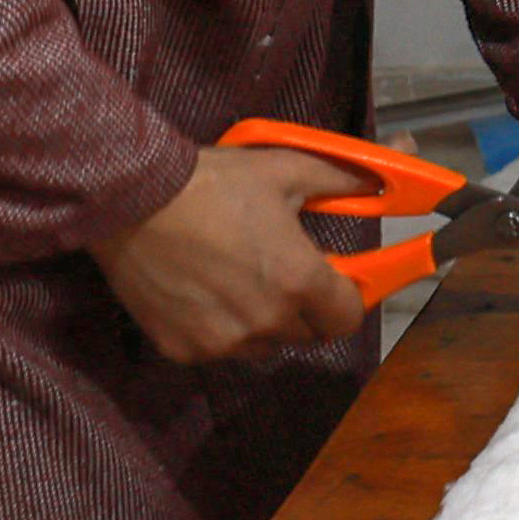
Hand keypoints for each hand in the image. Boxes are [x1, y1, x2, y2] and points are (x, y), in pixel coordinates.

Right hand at [92, 140, 380, 367]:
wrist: (130, 198)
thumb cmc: (210, 182)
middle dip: (304, 307)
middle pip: (308, 334)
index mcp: (298, 280)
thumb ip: (343, 179)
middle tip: (279, 270)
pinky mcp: (185, 350)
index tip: (333, 280)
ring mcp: (223, 342)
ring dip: (262, 322)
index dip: (345, 298)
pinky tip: (200, 290)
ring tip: (235, 278)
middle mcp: (266, 321)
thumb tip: (388, 173)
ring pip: (264, 345)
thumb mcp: (285, 169)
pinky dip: (218, 328)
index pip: (348, 318)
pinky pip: (219, 349)